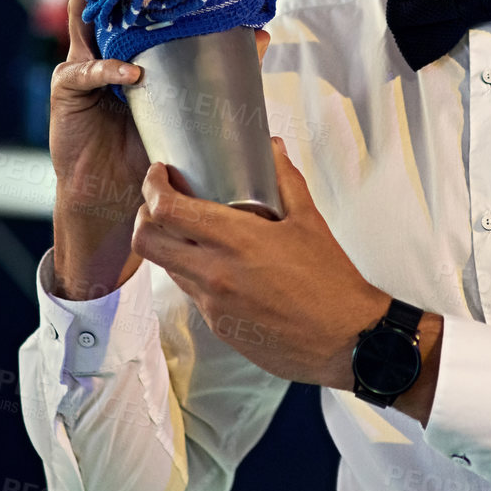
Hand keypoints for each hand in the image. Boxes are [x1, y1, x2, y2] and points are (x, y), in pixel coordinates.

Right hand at [49, 0, 271, 299]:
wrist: (116, 196)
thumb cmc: (150, 145)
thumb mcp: (186, 99)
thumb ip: (217, 67)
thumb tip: (262, 31)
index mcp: (123, 36)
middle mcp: (96, 41)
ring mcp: (78, 63)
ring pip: (82, 10)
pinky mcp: (68, 93)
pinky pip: (85, 70)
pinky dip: (110, 68)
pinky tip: (132, 72)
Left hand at [130, 137, 388, 387]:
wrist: (345, 340)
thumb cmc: (332, 282)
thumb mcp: (310, 222)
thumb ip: (285, 181)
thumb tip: (273, 150)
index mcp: (237, 241)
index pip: (167, 210)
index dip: (153, 186)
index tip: (159, 174)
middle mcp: (214, 273)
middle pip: (147, 242)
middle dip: (144, 216)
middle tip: (161, 203)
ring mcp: (212, 305)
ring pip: (167, 268)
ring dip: (169, 246)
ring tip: (192, 233)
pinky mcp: (219, 328)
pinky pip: (191, 294)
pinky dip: (194, 273)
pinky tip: (219, 266)